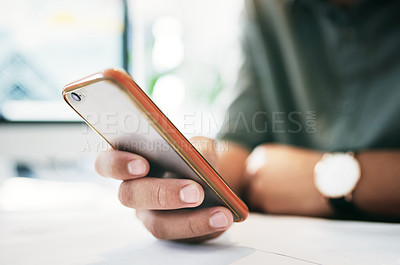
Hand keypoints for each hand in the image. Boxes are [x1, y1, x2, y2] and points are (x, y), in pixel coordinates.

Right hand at [95, 136, 232, 241]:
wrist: (208, 178)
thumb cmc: (193, 156)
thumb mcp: (197, 144)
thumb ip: (196, 146)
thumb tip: (202, 158)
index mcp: (129, 162)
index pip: (106, 163)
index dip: (118, 165)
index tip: (142, 164)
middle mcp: (133, 191)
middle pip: (131, 196)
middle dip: (163, 194)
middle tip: (196, 192)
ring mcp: (148, 215)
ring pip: (157, 225)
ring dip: (191, 221)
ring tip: (222, 214)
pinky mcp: (170, 232)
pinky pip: (182, 239)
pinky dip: (206, 229)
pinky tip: (226, 219)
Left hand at [244, 144, 332, 216]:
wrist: (332, 179)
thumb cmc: (314, 168)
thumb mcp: (286, 157)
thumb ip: (268, 165)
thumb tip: (256, 180)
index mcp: (260, 154)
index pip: (250, 171)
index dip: (260, 180)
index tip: (273, 185)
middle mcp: (255, 168)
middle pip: (248, 184)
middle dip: (260, 190)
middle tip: (280, 194)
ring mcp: (258, 186)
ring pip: (254, 198)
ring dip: (266, 201)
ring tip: (287, 198)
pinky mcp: (265, 203)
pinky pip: (263, 209)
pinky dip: (273, 209)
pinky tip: (289, 204)